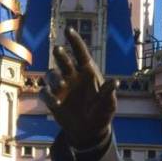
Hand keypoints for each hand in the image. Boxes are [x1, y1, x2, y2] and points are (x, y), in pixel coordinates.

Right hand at [43, 28, 117, 154]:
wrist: (89, 131)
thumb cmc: (101, 113)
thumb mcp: (109, 105)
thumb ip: (109, 94)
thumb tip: (115, 83)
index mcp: (87, 72)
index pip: (80, 53)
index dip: (75, 41)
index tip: (68, 29)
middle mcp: (72, 76)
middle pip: (63, 60)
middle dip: (60, 54)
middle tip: (58, 50)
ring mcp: (60, 87)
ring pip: (51, 74)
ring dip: (55, 78)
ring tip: (62, 85)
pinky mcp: (52, 100)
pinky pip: (45, 93)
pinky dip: (48, 96)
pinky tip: (56, 103)